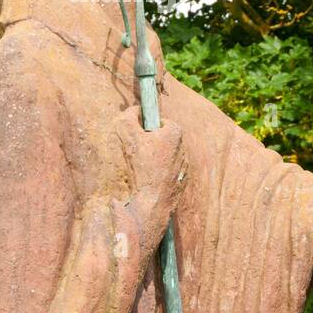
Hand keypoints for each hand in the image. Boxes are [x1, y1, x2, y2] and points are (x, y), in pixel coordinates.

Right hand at [112, 106, 186, 252]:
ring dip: (152, 159)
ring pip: (163, 155)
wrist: (153, 202)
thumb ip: (128, 118)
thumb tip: (134, 110)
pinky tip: (149, 181)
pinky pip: (167, 171)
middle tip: (136, 153)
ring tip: (142, 170)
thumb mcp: (129, 136)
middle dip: (147, 143)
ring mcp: (184, 165)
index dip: (143, 127)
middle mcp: (184, 146)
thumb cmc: (143, 167)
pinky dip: (158, 174)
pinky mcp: (182, 180)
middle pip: (160, 138)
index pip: (157, 120)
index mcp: (175, 132)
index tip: (136, 137)